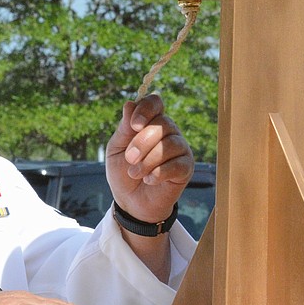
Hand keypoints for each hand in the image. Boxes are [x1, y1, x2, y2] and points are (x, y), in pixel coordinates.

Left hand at [105, 95, 192, 222]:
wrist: (131, 201)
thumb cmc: (123, 172)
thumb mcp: (117, 148)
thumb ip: (124, 128)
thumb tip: (129, 104)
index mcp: (150, 122)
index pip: (155, 103)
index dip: (146, 110)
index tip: (134, 125)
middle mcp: (168, 131)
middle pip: (162, 124)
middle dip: (142, 142)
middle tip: (129, 159)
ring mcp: (180, 148)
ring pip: (170, 145)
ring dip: (148, 161)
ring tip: (135, 173)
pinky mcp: (186, 167)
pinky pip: (177, 164)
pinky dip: (159, 173)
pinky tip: (149, 180)